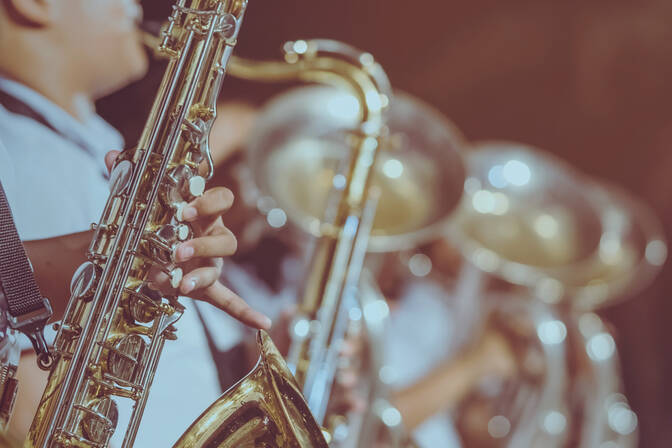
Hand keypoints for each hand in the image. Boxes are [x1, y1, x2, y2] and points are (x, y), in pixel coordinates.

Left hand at [105, 151, 270, 329]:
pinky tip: (263, 323)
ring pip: (220, 267)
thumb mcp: (141, 201)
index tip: (186, 209)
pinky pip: (228, 299)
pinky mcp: (205, 287)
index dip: (208, 204)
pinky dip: (245, 311)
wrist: (147, 247)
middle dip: (203, 245)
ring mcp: (212, 263)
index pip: (222, 200)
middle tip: (178, 251)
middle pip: (226, 238)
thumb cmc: (155, 221)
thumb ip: (129, 179)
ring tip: (181, 282)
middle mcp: (214, 236)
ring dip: (202, 275)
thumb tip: (112, 155)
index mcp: (204, 212)